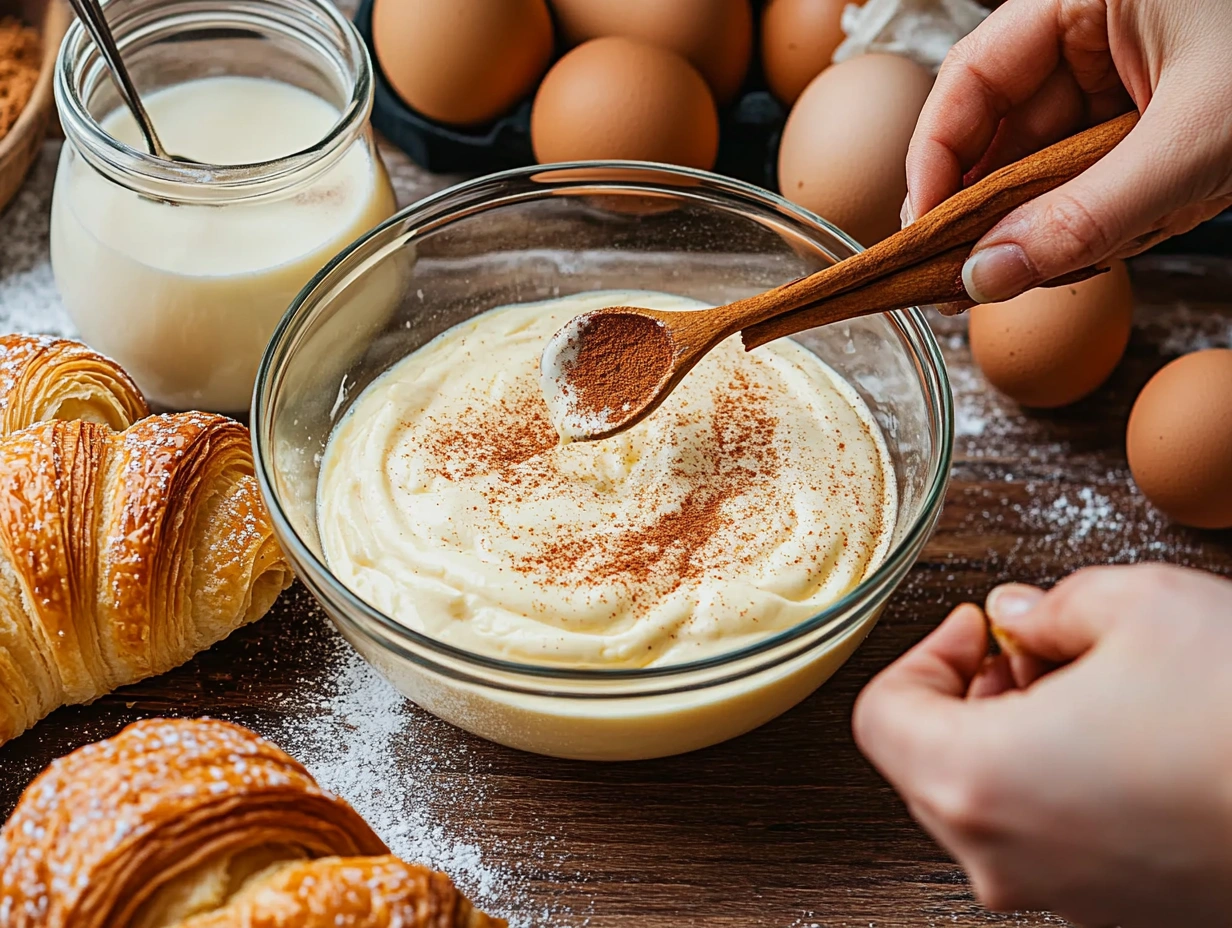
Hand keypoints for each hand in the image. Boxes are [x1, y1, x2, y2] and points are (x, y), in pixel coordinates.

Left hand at [853, 564, 1231, 926]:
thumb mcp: (1139, 605)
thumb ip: (1051, 604)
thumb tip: (1020, 615)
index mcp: (977, 779)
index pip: (882, 718)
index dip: (922, 656)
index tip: (975, 627)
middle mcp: (1003, 856)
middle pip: (923, 764)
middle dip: (964, 694)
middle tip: (1025, 650)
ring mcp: (1060, 896)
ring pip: (983, 804)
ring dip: (1007, 735)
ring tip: (1084, 685)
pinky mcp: (1117, 910)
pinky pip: (1043, 839)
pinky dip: (1052, 782)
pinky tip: (1121, 737)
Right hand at [904, 0, 1231, 303]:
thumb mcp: (1193, 148)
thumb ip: (1083, 218)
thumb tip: (988, 278)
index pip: (969, 80)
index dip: (935, 160)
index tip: (925, 232)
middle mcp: (1094, 31)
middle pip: (1007, 131)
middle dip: (1012, 208)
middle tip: (998, 272)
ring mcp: (1125, 74)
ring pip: (1054, 165)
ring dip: (1073, 220)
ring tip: (1114, 236)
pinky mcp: (1152, 113)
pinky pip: (1100, 175)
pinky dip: (1113, 216)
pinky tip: (1140, 226)